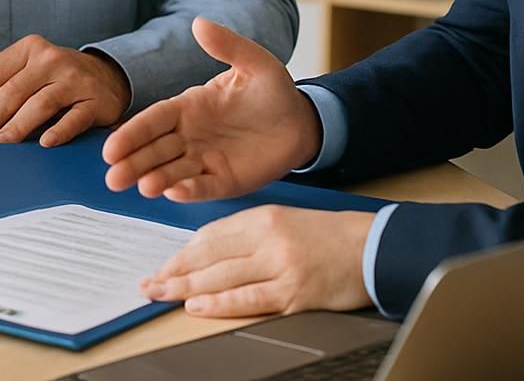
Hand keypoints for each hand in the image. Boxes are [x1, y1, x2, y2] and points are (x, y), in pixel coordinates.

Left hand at [0, 35, 131, 146]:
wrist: (106, 76)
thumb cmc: (56, 78)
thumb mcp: (30, 69)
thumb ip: (6, 84)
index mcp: (31, 48)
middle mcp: (53, 59)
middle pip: (14, 90)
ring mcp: (76, 79)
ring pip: (41, 104)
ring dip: (17, 126)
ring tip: (1, 142)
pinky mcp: (96, 100)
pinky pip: (74, 119)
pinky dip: (59, 131)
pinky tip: (44, 143)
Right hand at [103, 17, 320, 200]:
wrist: (302, 121)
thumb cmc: (273, 90)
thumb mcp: (254, 62)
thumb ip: (227, 45)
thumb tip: (199, 22)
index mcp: (189, 106)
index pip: (154, 119)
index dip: (133, 133)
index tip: (112, 147)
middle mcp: (190, 135)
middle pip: (155, 150)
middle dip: (133, 163)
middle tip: (113, 178)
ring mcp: (206, 159)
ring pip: (174, 171)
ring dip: (157, 179)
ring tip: (143, 187)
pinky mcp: (225, 180)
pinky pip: (204, 186)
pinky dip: (189, 191)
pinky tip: (174, 193)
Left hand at [141, 206, 374, 316]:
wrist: (374, 248)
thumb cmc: (330, 237)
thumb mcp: (285, 223)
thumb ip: (249, 236)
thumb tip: (209, 256)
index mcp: (264, 217)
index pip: (211, 235)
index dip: (182, 253)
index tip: (163, 265)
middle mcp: (269, 239)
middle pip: (209, 255)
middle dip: (174, 271)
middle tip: (149, 284)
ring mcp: (281, 266)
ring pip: (222, 276)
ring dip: (186, 287)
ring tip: (161, 295)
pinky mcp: (294, 292)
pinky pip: (248, 298)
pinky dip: (219, 303)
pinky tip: (197, 306)